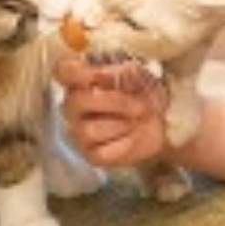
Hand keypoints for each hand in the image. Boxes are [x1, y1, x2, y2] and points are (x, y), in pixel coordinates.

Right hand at [54, 57, 169, 167]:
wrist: (161, 121)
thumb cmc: (142, 92)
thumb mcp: (139, 75)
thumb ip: (122, 73)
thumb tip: (107, 75)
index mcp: (80, 80)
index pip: (62, 71)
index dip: (77, 71)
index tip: (101, 74)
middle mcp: (73, 106)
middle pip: (76, 101)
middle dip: (114, 102)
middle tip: (139, 104)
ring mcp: (79, 131)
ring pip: (89, 130)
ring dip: (122, 124)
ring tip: (137, 120)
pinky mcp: (92, 155)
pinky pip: (102, 152)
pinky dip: (125, 143)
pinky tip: (134, 136)